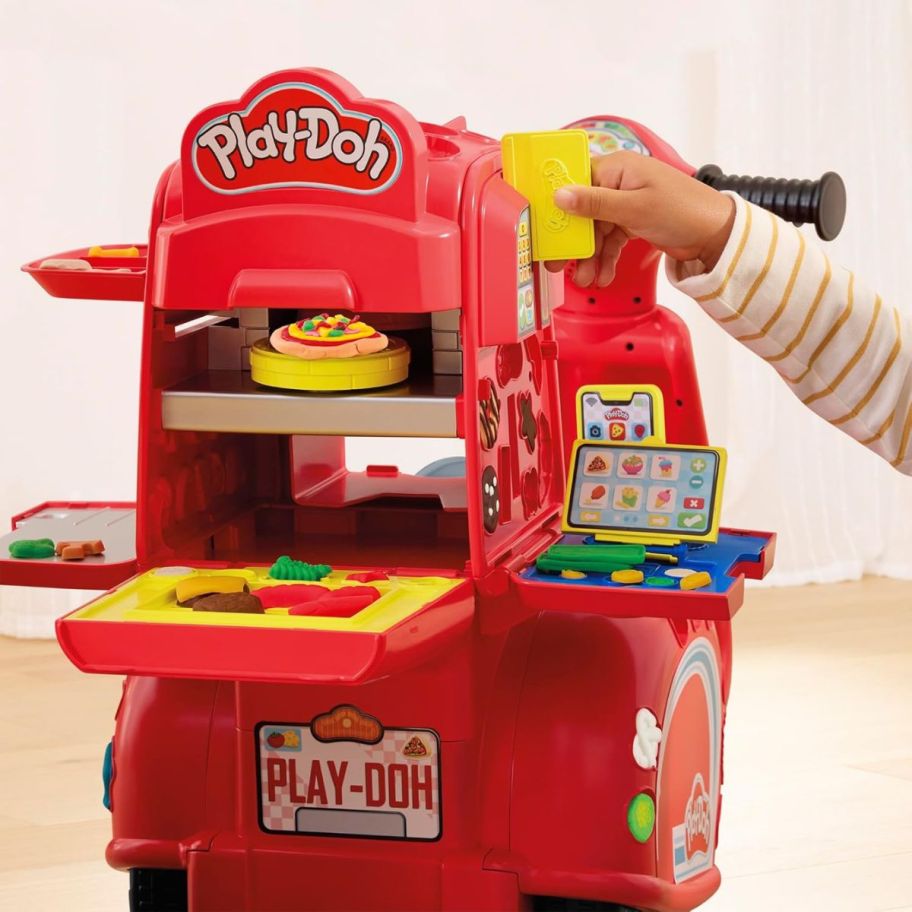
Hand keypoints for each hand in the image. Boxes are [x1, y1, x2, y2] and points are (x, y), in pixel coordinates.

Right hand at [546, 151, 735, 286]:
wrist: (717, 234)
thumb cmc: (683, 210)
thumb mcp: (634, 208)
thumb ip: (594, 203)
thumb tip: (560, 195)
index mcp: (617, 168)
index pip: (575, 182)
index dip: (558, 206)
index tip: (545, 230)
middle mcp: (618, 183)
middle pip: (582, 211)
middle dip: (574, 241)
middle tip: (559, 265)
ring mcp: (626, 203)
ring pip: (595, 230)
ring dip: (589, 256)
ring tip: (586, 279)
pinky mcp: (633, 221)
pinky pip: (610, 239)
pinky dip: (605, 257)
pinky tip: (602, 275)